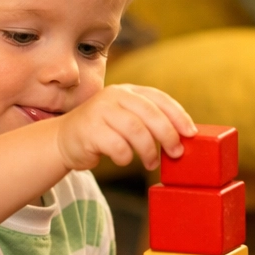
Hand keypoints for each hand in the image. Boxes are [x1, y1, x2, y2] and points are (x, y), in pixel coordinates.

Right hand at [56, 84, 195, 172]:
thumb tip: (183, 138)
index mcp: (128, 91)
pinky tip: (124, 160)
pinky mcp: (89, 129)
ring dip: (149, 151)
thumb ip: (149, 122)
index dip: (178, 115)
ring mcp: (100, 111)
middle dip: (168, 135)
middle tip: (176, 153)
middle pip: (150, 114)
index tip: (190, 133)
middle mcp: (114, 96)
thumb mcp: (127, 119)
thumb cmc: (103, 133)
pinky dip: (126, 157)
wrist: (64, 140)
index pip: (159, 98)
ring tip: (151, 164)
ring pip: (135, 130)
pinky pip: (117, 146)